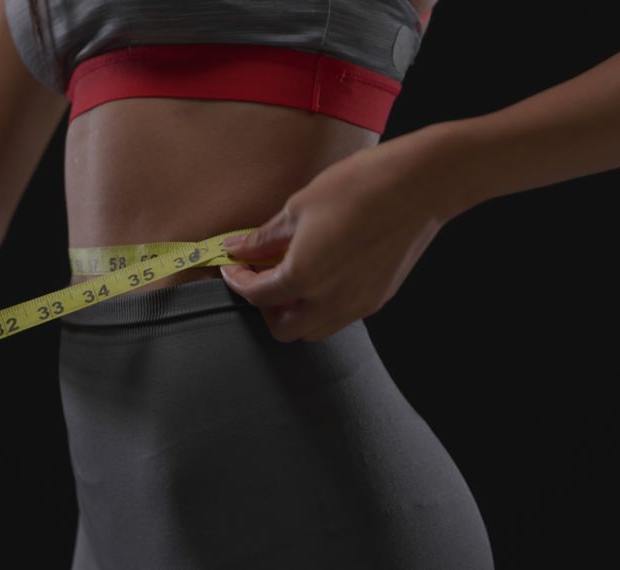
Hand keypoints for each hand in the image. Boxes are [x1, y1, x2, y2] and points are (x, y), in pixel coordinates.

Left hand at [219, 143, 445, 342]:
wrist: (420, 185)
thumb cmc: (359, 187)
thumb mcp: (299, 207)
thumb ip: (265, 238)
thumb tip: (239, 248)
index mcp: (304, 277)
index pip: (257, 296)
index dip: (238, 282)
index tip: (233, 266)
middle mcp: (331, 301)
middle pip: (284, 329)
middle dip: (265, 308)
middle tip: (259, 278)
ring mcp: (358, 305)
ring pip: (314, 329)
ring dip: (294, 311)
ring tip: (290, 276)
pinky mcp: (378, 298)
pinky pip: (339, 317)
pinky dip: (321, 306)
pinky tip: (320, 274)